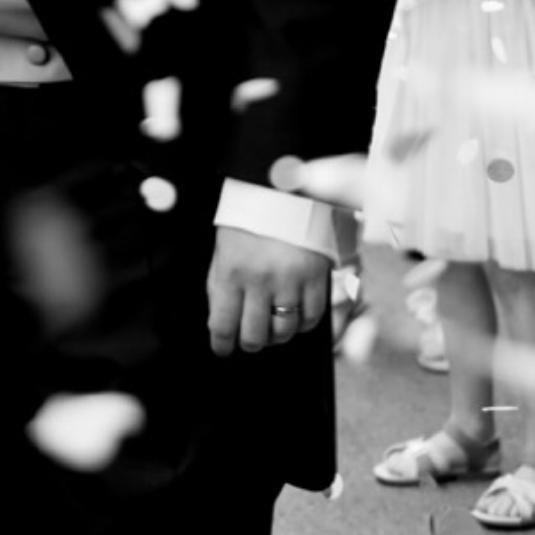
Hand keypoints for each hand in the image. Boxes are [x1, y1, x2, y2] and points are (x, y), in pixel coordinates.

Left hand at [206, 227, 328, 355]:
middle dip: (250, 342)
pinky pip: (311, 318)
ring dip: (276, 334)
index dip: (222, 344)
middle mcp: (260, 280)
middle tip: (249, 338)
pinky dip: (302, 323)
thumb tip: (218, 322)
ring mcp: (291, 281)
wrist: (282, 186)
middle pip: (255, 336)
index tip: (222, 349)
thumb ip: (218, 285)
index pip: (223, 325)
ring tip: (272, 325)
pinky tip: (295, 314)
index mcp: (231, 271)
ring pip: (284, 332)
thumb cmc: (248, 217)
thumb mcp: (222, 247)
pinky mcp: (316, 277)